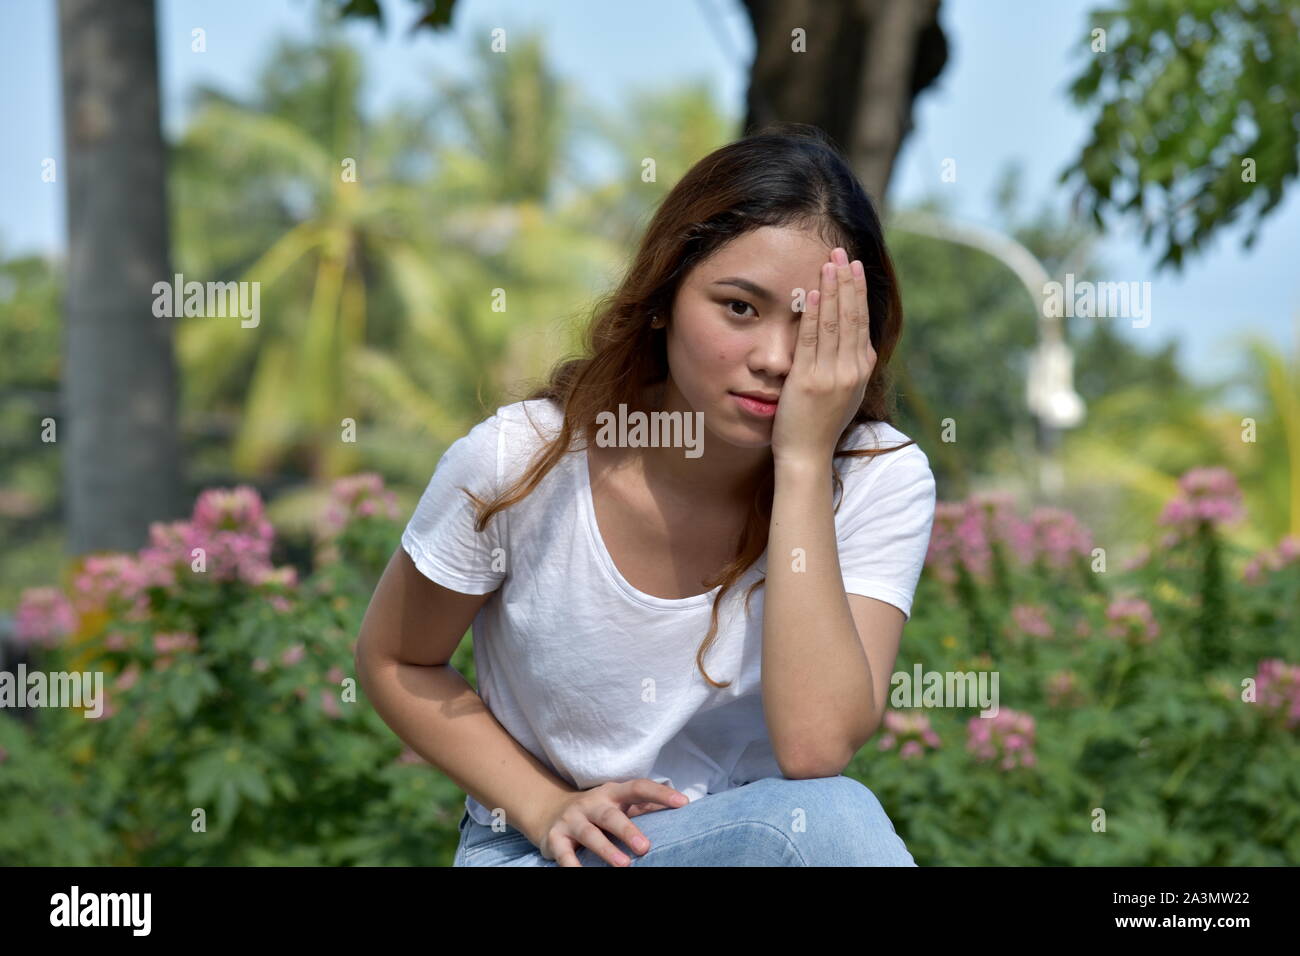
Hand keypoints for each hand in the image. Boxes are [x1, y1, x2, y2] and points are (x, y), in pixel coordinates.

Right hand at [533, 779, 689, 866]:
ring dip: (606, 850)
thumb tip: (680, 805)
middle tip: (645, 847)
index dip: (660, 793)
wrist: (548, 811)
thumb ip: (643, 806)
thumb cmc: (596, 811)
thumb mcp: (617, 803)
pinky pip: (564, 853)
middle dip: (627, 830)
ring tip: (624, 865)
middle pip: (610, 815)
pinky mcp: (556, 838)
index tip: (682, 803)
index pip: (638, 788)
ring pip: (589, 834)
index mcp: (612, 793)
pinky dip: (572, 865)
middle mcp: (591, 804)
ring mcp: (572, 820)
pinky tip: (581, 874)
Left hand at [769, 247, 877, 467]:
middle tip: (842, 251)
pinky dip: (812, 312)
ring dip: (831, 288)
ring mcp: (831, 375)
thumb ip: (849, 367)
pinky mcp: (808, 380)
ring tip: (829, 261)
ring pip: (834, 322)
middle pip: (851, 316)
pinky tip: (811, 291)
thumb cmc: (819, 425)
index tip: (853, 267)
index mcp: (860, 370)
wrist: (807, 456)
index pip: (861, 322)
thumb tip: (854, 343)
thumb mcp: (843, 393)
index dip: (857, 292)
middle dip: (847, 281)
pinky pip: (811, 338)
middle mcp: (851, 370)